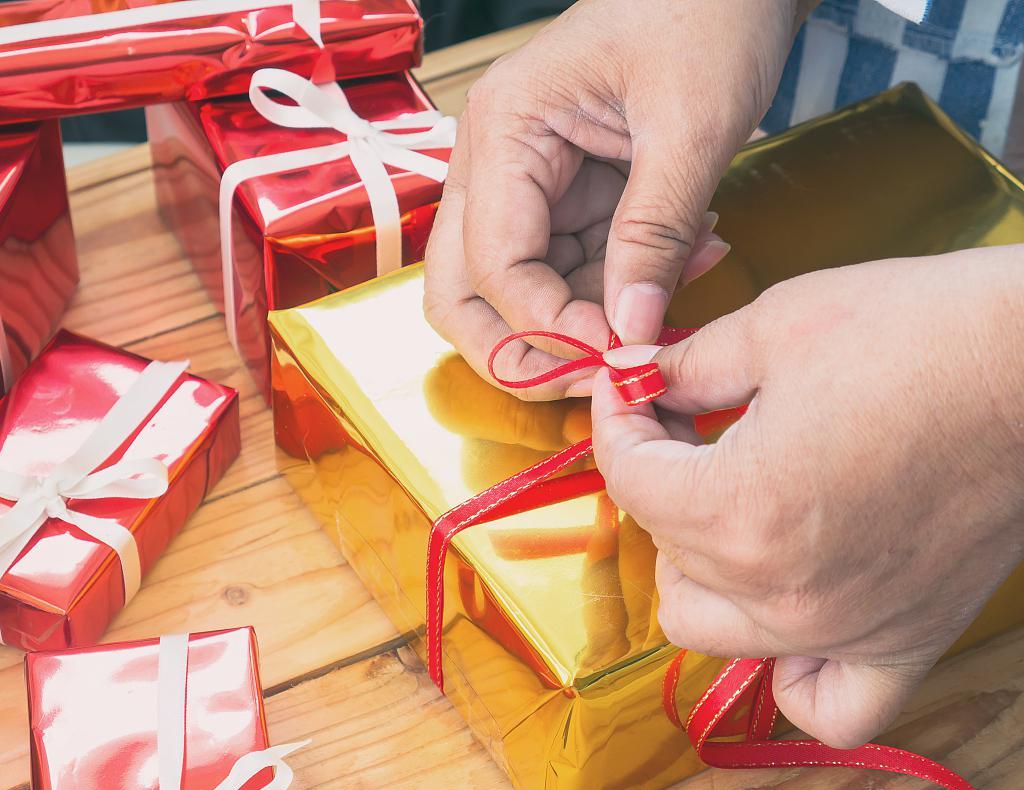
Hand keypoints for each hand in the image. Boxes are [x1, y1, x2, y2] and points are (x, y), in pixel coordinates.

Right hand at [424, 0, 810, 399]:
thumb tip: (628, 331)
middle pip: (462, 290)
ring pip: (514, 291)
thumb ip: (652, 235)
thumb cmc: (705, 13)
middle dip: (519, 347)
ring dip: (585, 316)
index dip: (547, 325)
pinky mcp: (564, 193)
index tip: (616, 350)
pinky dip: (620, 284)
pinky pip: (570, 267)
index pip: (494, 264)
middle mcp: (495, 160)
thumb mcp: (690, 127)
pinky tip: (688, 258)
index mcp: (505, 130)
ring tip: (674, 293)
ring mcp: (524, 180)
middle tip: (592, 374)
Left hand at [592, 245, 1023, 747]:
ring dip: (696, 568)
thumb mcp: (778, 326)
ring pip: (708, 629)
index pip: (627, 479)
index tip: (630, 386)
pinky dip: (789, 672)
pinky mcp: (904, 640)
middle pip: (662, 545)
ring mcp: (843, 628)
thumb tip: (633, 375)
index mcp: (740, 509)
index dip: (616, 418)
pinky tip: (787, 609)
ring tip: (726, 506)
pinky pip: (824, 706)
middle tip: (684, 426)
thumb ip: (685, 365)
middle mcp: (783, 590)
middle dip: (656, 478)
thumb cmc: (922, 333)